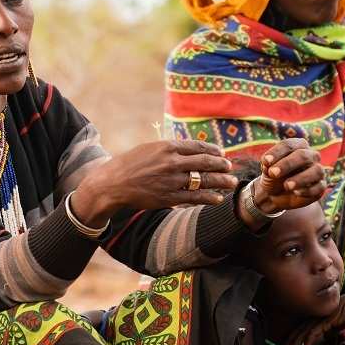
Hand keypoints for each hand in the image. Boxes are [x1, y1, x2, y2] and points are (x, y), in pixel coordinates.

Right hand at [73, 140, 237, 225]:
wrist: (112, 183)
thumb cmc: (130, 164)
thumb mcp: (149, 148)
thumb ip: (169, 149)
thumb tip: (189, 150)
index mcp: (167, 146)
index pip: (197, 146)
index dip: (212, 150)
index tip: (221, 153)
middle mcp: (171, 162)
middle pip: (205, 162)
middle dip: (221, 165)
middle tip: (231, 167)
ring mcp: (171, 180)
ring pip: (204, 180)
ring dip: (221, 181)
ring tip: (231, 182)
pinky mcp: (169, 197)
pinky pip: (194, 197)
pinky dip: (209, 198)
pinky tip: (218, 198)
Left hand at [253, 138, 325, 212]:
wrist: (276, 194)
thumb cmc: (273, 176)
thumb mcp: (267, 169)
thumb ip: (267, 165)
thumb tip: (268, 164)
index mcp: (298, 146)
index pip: (289, 145)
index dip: (277, 152)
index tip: (265, 161)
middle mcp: (311, 156)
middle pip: (303, 156)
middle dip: (287, 164)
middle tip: (273, 173)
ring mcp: (318, 171)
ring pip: (316, 171)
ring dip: (301, 178)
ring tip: (286, 185)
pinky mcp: (321, 186)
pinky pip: (319, 187)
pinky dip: (308, 190)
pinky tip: (296, 193)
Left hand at [283, 292, 344, 344]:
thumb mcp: (337, 325)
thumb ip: (329, 330)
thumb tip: (325, 338)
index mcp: (318, 315)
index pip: (303, 327)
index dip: (295, 336)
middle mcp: (317, 315)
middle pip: (301, 328)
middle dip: (291, 340)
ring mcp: (320, 316)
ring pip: (304, 330)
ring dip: (296, 342)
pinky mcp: (325, 320)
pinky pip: (314, 331)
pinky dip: (309, 340)